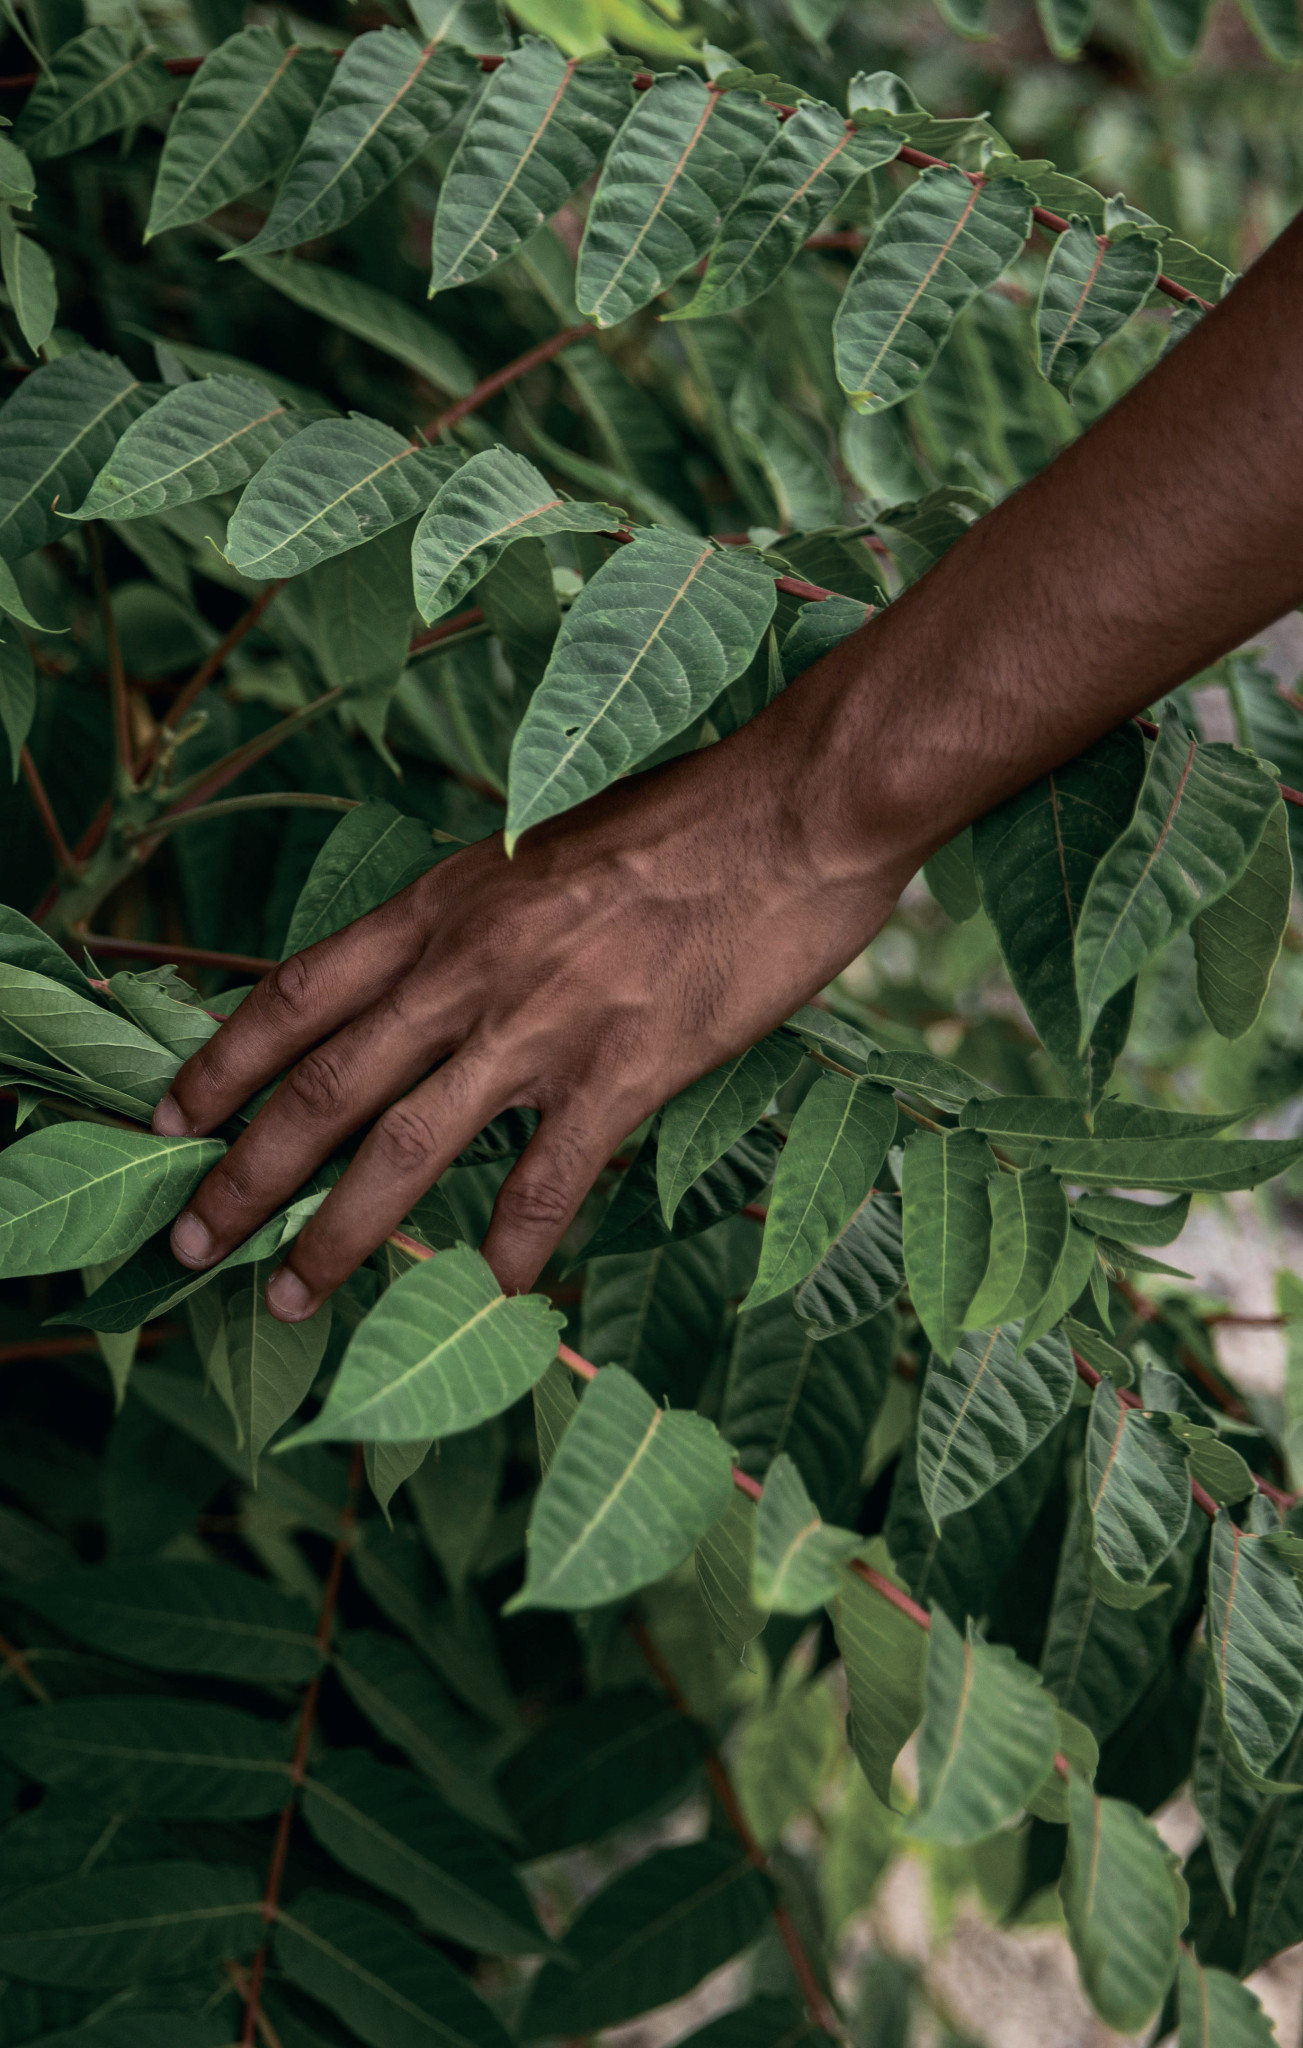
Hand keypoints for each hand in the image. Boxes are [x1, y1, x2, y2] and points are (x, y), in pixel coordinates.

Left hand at [153, 703, 916, 1319]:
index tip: (168, 1119)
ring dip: (337, 1232)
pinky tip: (492, 1295)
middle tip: (191, 1244)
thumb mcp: (542, 851)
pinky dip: (511, 1248)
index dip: (220, 1062)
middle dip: (245, 1174)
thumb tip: (436, 981)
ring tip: (289, 1296)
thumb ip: (480, 921)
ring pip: (405, 1146)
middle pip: (324, 1085)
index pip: (298, 993)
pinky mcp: (626, 1065)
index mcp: (444, 904)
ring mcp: (542, 1019)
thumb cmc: (682, 821)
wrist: (794, 806)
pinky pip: (546, 1180)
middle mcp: (468, 964)